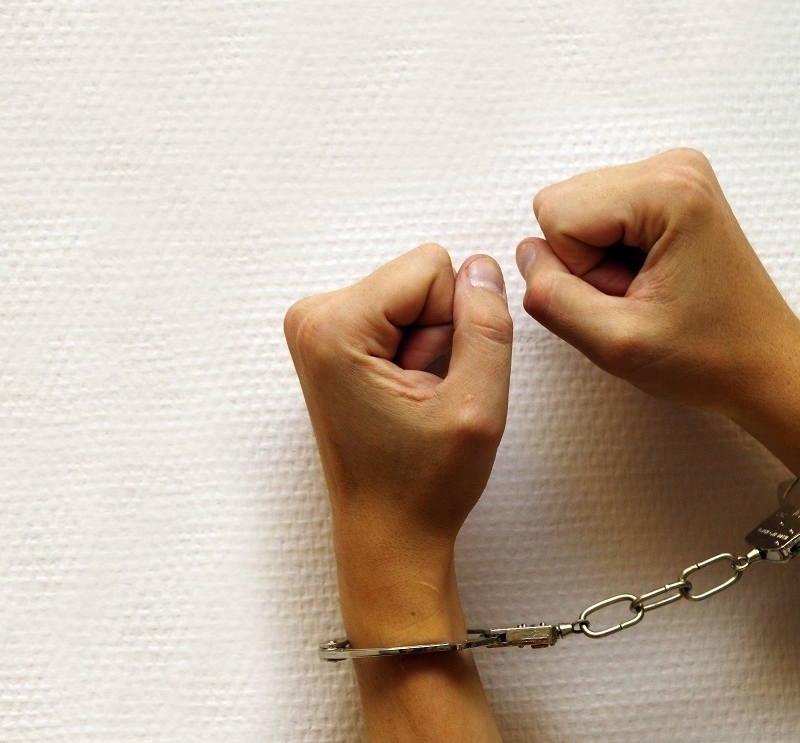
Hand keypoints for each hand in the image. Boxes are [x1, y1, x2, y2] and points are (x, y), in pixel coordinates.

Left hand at [284, 243, 512, 641]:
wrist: (386, 534)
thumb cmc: (421, 487)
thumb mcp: (477, 407)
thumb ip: (487, 326)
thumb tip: (483, 267)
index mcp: (333, 326)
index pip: (432, 266)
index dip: (455, 321)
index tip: (432, 380)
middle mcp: (312, 317)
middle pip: (419, 277)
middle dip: (437, 332)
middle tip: (421, 396)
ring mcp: (316, 327)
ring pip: (413, 295)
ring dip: (427, 346)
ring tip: (411, 401)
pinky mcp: (330, 339)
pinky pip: (398, 314)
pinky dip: (412, 352)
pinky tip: (401, 397)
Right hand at [517, 148, 799, 417]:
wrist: (767, 368)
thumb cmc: (711, 358)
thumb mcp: (615, 344)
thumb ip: (551, 296)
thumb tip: (525, 253)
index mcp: (669, 189)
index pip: (556, 213)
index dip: (577, 271)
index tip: (629, 297)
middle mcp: (674, 165)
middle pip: (564, 205)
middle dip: (586, 262)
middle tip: (638, 297)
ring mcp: (675, 173)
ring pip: (576, 211)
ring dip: (598, 261)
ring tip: (648, 290)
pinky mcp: (672, 190)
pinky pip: (599, 215)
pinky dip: (612, 254)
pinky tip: (652, 279)